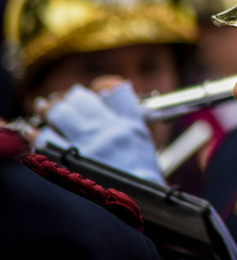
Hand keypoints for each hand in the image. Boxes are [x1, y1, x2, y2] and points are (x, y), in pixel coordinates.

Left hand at [34, 76, 165, 184]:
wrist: (134, 207)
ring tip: (46, 107)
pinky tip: (36, 131)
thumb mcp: (144, 142)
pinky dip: (38, 131)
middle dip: (71, 97)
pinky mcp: (66, 163)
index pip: (115, 92)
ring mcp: (85, 146)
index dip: (102, 87)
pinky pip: (44, 138)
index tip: (94, 91)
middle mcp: (107, 132)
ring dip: (51, 109)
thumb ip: (129, 116)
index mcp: (129, 126)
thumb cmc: (141, 177)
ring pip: (60, 113)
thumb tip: (110, 92)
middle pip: (82, 99)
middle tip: (66, 99)